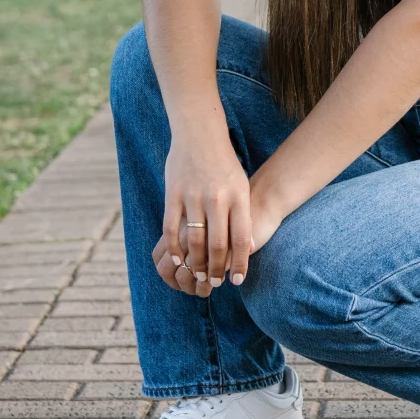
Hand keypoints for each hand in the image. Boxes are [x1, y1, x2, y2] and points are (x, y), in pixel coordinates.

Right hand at [152, 149, 286, 296]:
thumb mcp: (241, 188)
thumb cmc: (225, 165)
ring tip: (199, 275)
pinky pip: (171, 228)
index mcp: (238, 197)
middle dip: (217, 269)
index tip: (237, 281)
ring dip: (196, 263)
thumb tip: (248, 248)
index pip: (241, 239)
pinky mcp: (173, 194)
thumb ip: (243, 216)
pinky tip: (178, 259)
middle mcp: (217, 198)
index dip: (240, 263)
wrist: (200, 134)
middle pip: (218, 245)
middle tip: (215, 283)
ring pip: (194, 241)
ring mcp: (193, 196)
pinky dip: (174, 247)